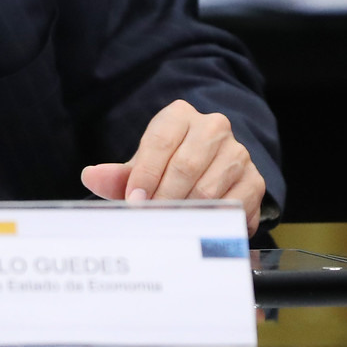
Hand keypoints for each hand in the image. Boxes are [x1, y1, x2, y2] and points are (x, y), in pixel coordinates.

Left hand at [81, 99, 268, 233]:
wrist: (209, 174)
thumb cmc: (167, 169)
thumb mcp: (142, 169)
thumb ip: (117, 175)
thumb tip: (91, 176)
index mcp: (180, 116)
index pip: (161, 140)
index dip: (145, 174)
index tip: (133, 201)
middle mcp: (213, 127)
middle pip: (186, 165)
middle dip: (163, 198)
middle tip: (150, 220)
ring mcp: (238, 153)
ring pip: (208, 189)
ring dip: (186, 213)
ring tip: (171, 227)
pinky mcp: (254, 181)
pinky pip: (232, 207)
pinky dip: (213, 223)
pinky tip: (199, 229)